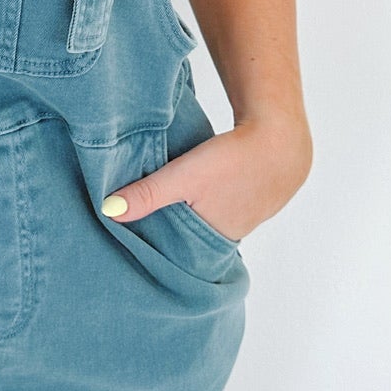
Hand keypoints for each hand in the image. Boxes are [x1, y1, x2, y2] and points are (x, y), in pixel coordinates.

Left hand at [103, 115, 311, 241]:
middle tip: (148, 217)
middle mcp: (232, 235)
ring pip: (210, 217)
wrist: (282, 137)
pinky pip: (227, 203)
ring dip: (194, 210)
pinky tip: (206, 183)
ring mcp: (248, 217)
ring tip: (174, 198)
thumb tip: (108, 211)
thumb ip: (147, 194)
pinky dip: (213, 196)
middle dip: (173, 228)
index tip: (137, 240)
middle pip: (193, 236)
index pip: (178, 253)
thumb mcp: (183, 177)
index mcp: (213, 239)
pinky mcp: (257, 196)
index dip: (159, 245)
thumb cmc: (233, 161)